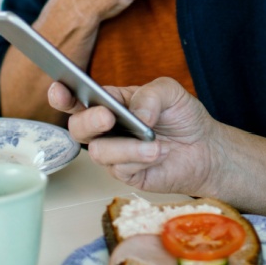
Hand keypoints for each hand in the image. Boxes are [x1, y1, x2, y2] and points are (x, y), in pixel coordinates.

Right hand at [48, 77, 223, 196]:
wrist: (206, 149)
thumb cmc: (183, 117)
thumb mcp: (170, 92)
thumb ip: (149, 95)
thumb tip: (135, 114)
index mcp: (109, 102)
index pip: (78, 98)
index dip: (62, 94)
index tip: (59, 90)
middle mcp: (106, 129)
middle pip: (77, 127)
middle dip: (89, 121)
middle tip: (107, 117)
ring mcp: (114, 153)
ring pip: (97, 152)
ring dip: (126, 147)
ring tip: (154, 144)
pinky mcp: (125, 174)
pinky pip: (119, 169)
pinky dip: (139, 160)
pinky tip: (156, 155)